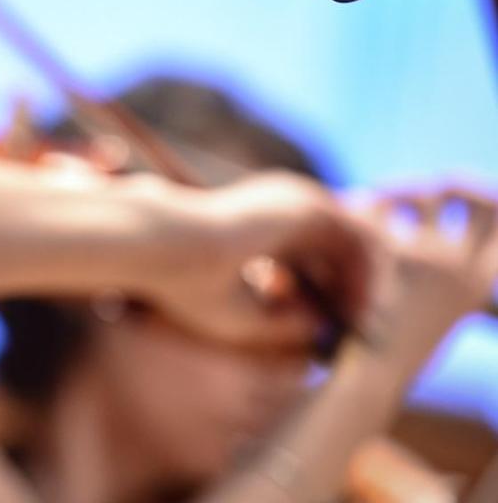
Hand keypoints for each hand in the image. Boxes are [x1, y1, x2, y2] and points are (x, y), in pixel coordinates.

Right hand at [134, 172, 372, 349]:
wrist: (166, 250)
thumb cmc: (188, 282)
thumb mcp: (242, 312)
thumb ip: (283, 320)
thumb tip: (323, 328)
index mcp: (260, 221)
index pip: (314, 252)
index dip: (329, 288)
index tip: (334, 324)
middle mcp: (282, 206)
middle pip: (341, 246)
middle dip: (354, 287)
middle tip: (359, 325)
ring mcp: (298, 201)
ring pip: (356, 244)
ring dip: (363, 285)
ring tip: (361, 324)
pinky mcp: (311, 207)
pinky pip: (359, 244)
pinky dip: (364, 278)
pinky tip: (356, 312)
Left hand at [361, 186, 497, 366]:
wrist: (366, 377)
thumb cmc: (398, 348)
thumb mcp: (441, 310)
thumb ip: (453, 274)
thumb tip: (449, 226)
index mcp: (479, 282)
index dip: (486, 197)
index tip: (461, 193)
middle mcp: (460, 266)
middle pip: (471, 194)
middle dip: (448, 183)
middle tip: (417, 192)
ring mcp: (425, 258)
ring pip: (423, 194)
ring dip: (399, 190)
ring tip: (373, 201)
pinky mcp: (383, 253)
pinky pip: (379, 206)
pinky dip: (364, 204)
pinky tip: (344, 211)